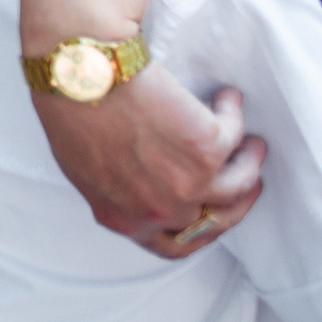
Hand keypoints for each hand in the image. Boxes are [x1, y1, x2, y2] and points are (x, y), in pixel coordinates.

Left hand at [33, 73, 265, 255]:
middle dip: (236, 200)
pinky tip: (227, 100)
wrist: (81, 75)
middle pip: (216, 221)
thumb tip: (139, 186)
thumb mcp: (84, 169)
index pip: (173, 245)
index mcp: (125, 219)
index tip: (211, 212)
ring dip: (249, 163)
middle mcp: (160, 211)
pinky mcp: (209, 150)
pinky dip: (232, 113)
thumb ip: (117, 189)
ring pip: (239, 186)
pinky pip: (233, 133)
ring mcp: (188, 185)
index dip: (199, 232)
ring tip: (250, 144)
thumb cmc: (71, 109)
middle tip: (244, 176)